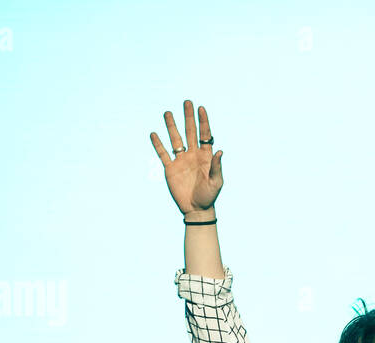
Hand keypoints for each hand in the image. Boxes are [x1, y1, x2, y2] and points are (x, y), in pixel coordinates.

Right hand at [151, 99, 222, 214]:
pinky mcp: (170, 168)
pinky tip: (154, 134)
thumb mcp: (216, 182)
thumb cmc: (209, 196)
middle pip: (190, 132)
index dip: (203, 121)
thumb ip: (216, 166)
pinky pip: (163, 154)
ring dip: (171, 126)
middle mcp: (193, 155)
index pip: (204, 135)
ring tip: (168, 113)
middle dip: (188, 117)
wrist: (196, 209)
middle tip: (187, 102)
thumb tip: (220, 151)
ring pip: (175, 139)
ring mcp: (181, 160)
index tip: (201, 108)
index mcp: (205, 156)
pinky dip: (158, 144)